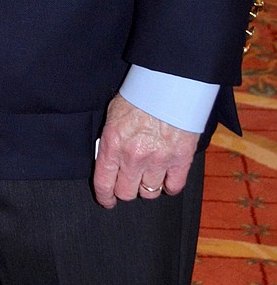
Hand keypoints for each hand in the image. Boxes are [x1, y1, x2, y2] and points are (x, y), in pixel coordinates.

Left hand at [93, 93, 197, 209]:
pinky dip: (170, 185)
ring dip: (148, 186)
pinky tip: (167, 176)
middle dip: (127, 189)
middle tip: (130, 181)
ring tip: (149, 173)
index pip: (104, 183)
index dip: (105, 197)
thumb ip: (111, 140)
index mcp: (113, 144)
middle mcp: (134, 157)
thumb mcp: (114, 114)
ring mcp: (158, 160)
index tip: (108, 200)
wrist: (169, 84)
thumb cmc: (139, 95)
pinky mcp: (180, 160)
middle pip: (127, 193)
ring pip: (149, 192)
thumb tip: (108, 159)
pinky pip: (173, 187)